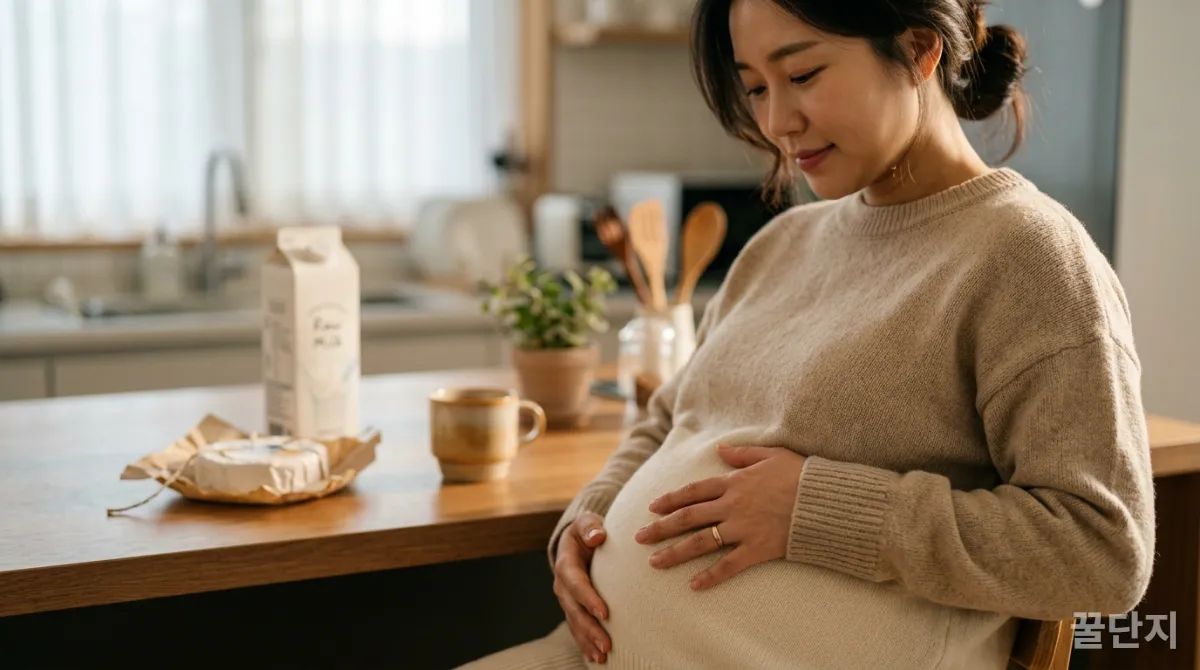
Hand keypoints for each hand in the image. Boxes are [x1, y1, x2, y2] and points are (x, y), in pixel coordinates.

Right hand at [553, 512, 611, 663]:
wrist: (577, 540)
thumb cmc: (586, 530)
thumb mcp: (586, 522)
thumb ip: (590, 527)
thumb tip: (598, 536)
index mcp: (566, 564)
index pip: (576, 583)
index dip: (588, 598)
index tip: (605, 612)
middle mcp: (563, 585)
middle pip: (574, 610)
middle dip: (589, 628)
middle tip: (606, 644)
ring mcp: (566, 600)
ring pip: (574, 623)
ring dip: (587, 641)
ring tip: (602, 656)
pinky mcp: (573, 608)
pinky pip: (577, 628)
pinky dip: (585, 644)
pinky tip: (595, 658)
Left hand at [634, 445, 806, 589]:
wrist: (825, 501)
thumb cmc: (801, 474)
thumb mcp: (771, 455)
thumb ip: (742, 454)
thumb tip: (720, 450)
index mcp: (734, 482)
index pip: (693, 491)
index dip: (670, 500)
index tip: (652, 508)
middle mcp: (732, 506)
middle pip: (688, 517)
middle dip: (661, 528)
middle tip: (638, 538)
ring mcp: (743, 529)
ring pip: (700, 542)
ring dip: (674, 553)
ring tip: (654, 563)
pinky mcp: (757, 549)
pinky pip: (728, 565)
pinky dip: (710, 576)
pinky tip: (694, 586)